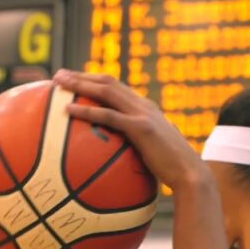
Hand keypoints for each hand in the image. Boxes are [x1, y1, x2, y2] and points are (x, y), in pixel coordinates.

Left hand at [53, 69, 212, 191]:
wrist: (190, 174)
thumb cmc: (172, 170)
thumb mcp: (153, 152)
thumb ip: (138, 147)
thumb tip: (121, 158)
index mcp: (146, 109)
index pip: (117, 87)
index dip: (95, 80)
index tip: (75, 80)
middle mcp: (144, 106)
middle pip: (108, 81)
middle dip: (82, 75)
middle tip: (59, 74)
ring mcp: (143, 114)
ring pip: (106, 91)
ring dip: (80, 84)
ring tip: (58, 83)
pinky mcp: (141, 128)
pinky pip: (108, 115)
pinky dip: (86, 110)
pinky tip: (68, 110)